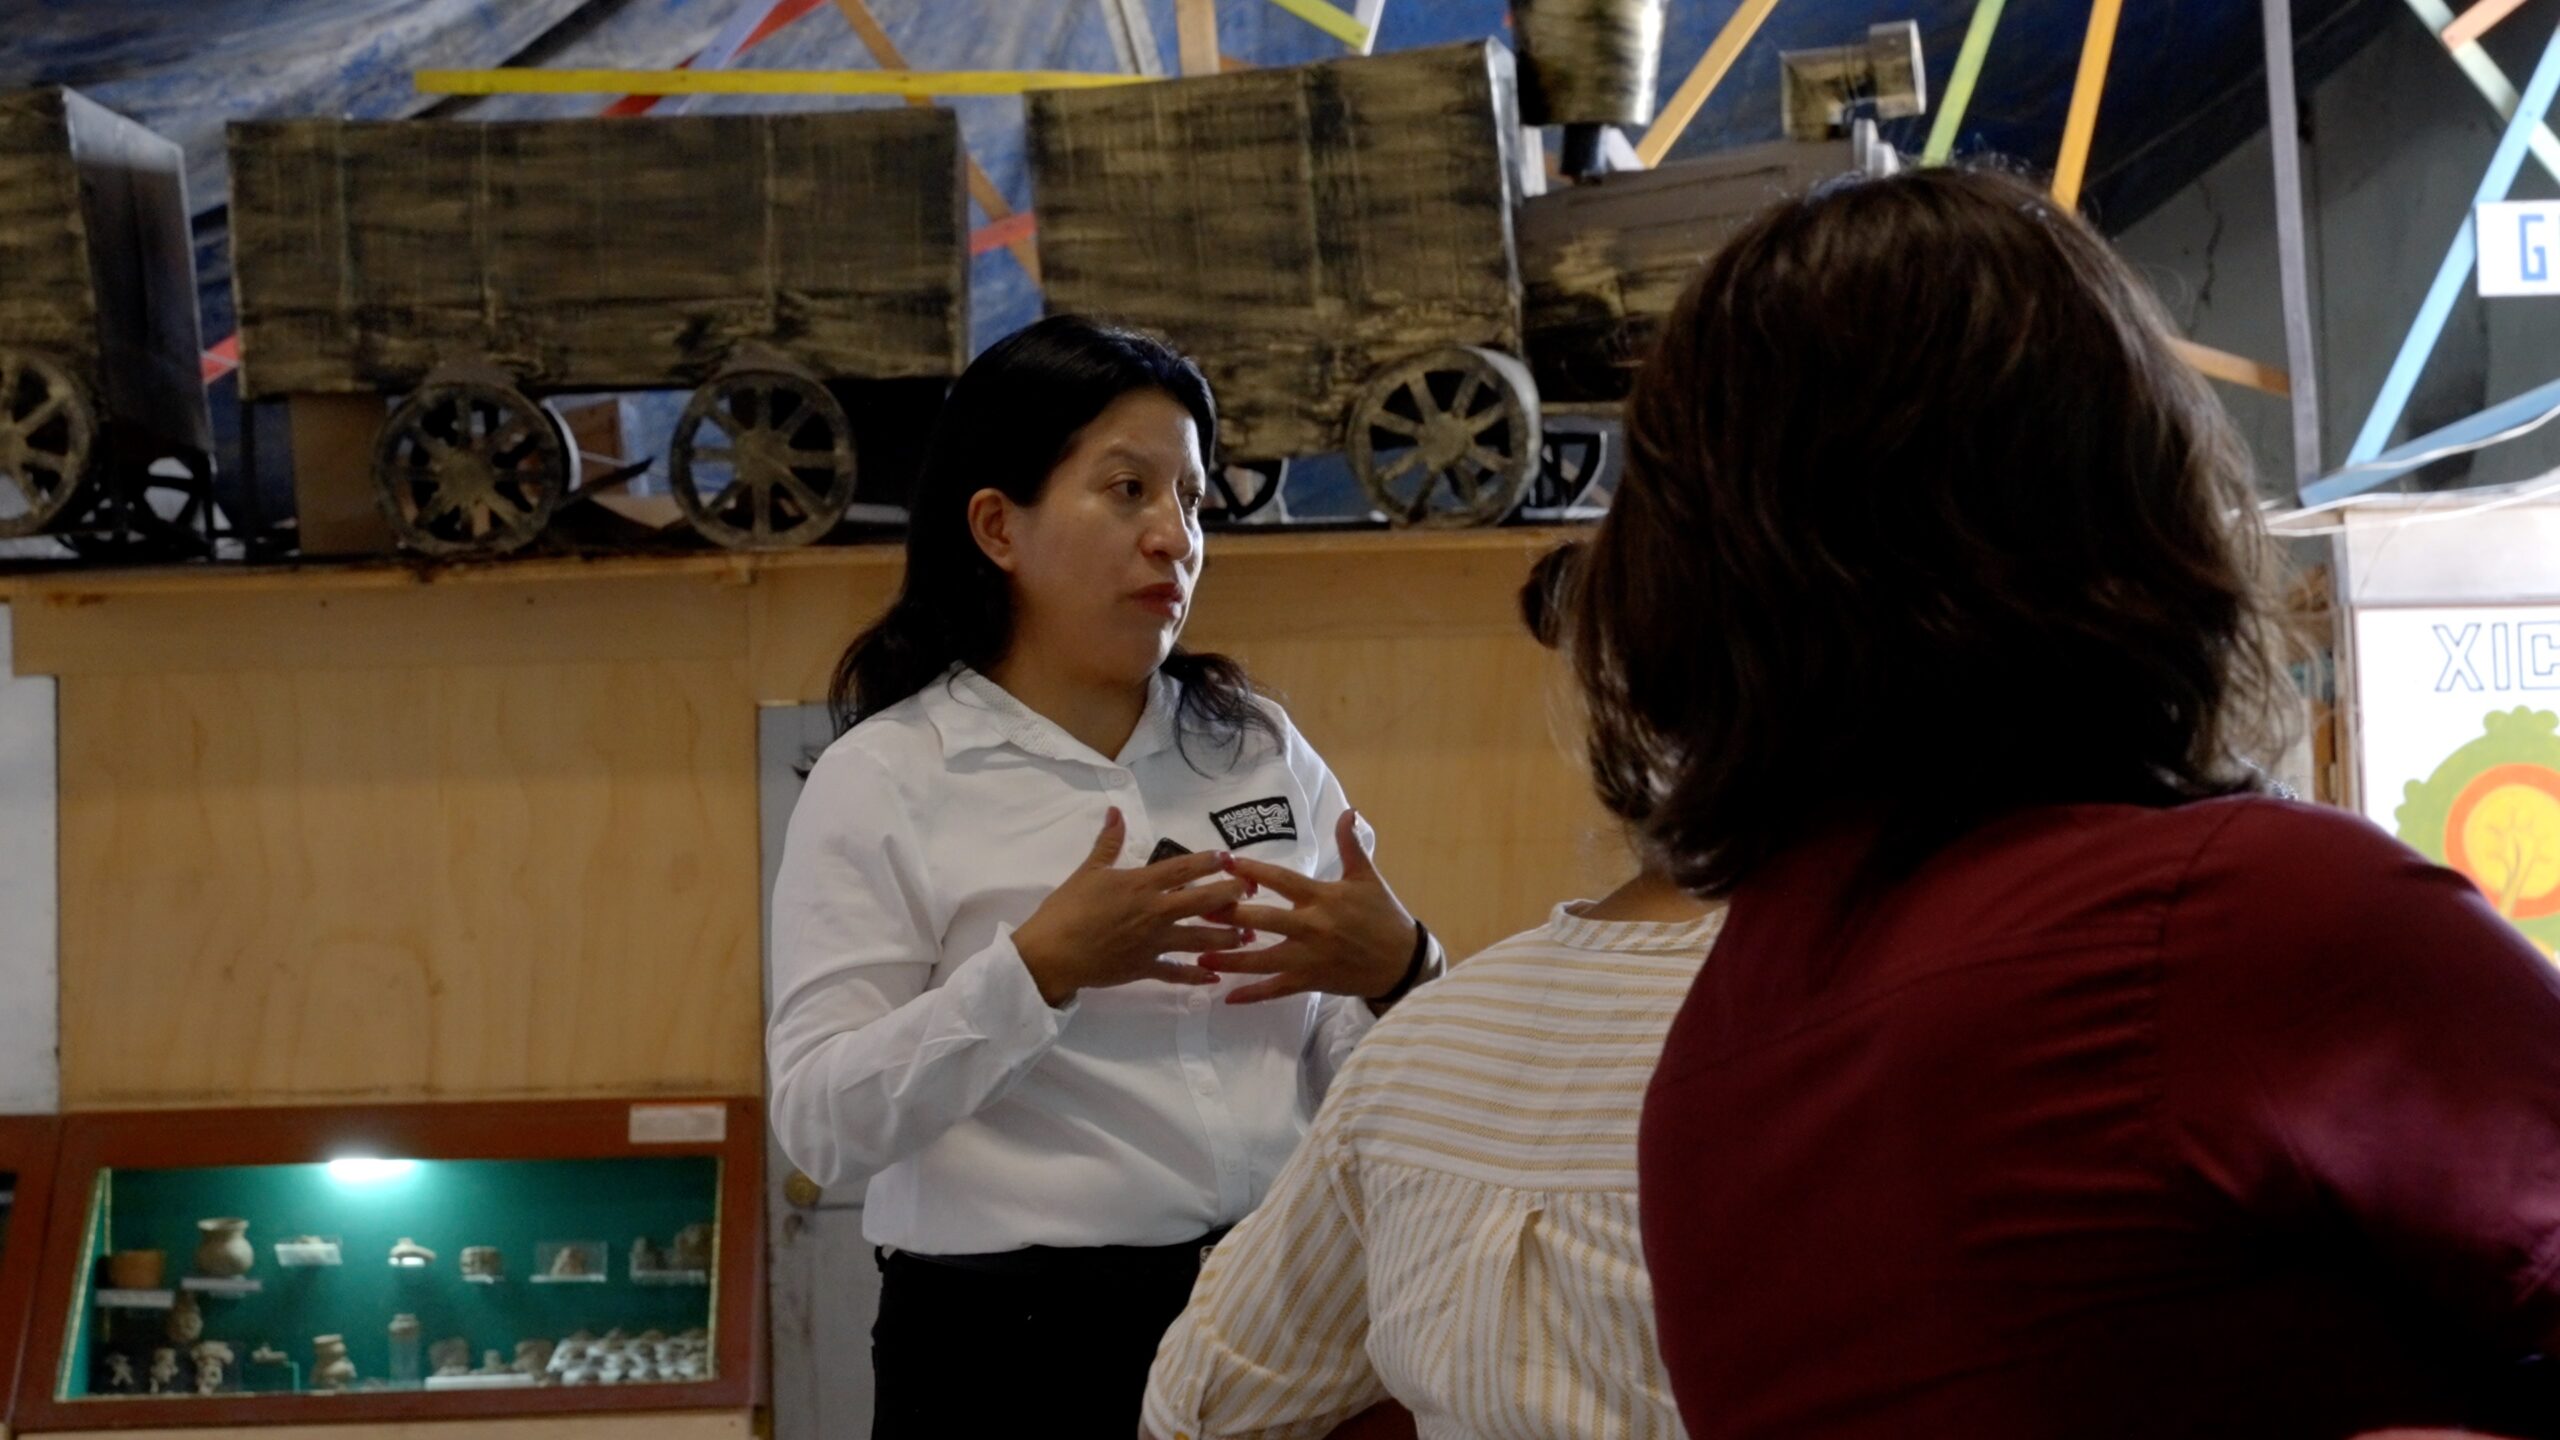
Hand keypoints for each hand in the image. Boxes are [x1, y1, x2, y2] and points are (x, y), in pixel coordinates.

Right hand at [1011, 808, 1250, 1007]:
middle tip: (1252, 892)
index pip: (1182, 869)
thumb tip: (1116, 811)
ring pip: (1199, 940)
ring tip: (1249, 936)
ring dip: (1226, 937)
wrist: (1050, 954)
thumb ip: (1108, 843)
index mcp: (1140, 885)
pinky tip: (1215, 976)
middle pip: (1202, 902)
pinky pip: (1176, 973)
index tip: (1229, 858)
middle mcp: (1154, 912)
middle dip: (1230, 896)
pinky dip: (1196, 976)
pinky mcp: (1145, 968)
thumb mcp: (1087, 871)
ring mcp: (1152, 943)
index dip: (1208, 862)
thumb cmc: (1067, 909)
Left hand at [1205, 809, 1416, 1004]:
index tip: (1225, 863)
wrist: (1402, 962)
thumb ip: (1351, 845)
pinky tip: (1227, 996)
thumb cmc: (1383, 916)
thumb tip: (1348, 811)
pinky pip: (1277, 989)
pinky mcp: (1311, 981)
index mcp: (1323, 898)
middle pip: (1264, 921)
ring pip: (1263, 960)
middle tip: (1197, 908)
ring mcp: (1310, 958)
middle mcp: (1312, 928)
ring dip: (1230, 957)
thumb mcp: (1367, 878)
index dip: (1252, 872)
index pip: (1282, 881)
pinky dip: (1253, 995)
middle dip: (1229, 915)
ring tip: (1199, 953)